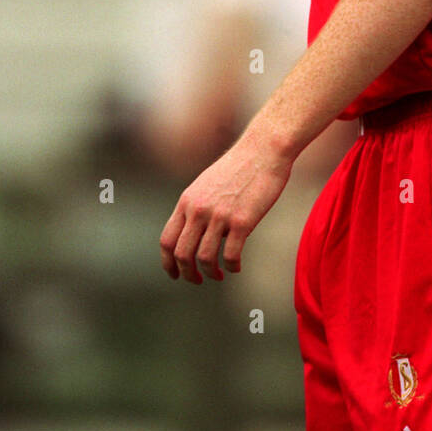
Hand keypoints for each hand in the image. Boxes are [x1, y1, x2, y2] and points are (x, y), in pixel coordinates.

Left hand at [159, 131, 292, 283]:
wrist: (264, 150)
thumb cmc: (240, 166)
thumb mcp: (207, 184)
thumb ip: (197, 207)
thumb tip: (196, 233)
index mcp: (187, 201)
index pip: (167, 240)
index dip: (168, 263)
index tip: (176, 274)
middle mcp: (198, 210)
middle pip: (182, 254)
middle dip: (187, 274)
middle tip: (197, 280)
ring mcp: (219, 216)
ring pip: (205, 258)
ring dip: (210, 273)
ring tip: (219, 275)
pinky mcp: (242, 221)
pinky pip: (231, 254)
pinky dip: (232, 266)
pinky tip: (236, 267)